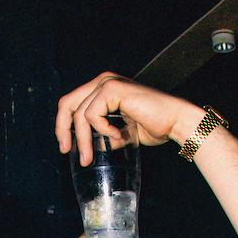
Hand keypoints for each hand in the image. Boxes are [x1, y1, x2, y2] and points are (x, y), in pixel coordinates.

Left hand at [55, 73, 200, 163]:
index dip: (63, 125)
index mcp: (103, 89)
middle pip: (67, 104)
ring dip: (83, 139)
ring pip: (80, 114)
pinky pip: (93, 114)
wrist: (174, 122)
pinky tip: (118, 135)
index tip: (67, 147)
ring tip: (92, 156)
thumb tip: (90, 148)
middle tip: (68, 152)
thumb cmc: (155, 125)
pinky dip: (102, 129)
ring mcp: (107, 82)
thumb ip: (105, 136)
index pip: (71, 103)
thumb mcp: (122, 133)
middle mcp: (103, 81)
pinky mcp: (113, 89)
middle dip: (63, 130)